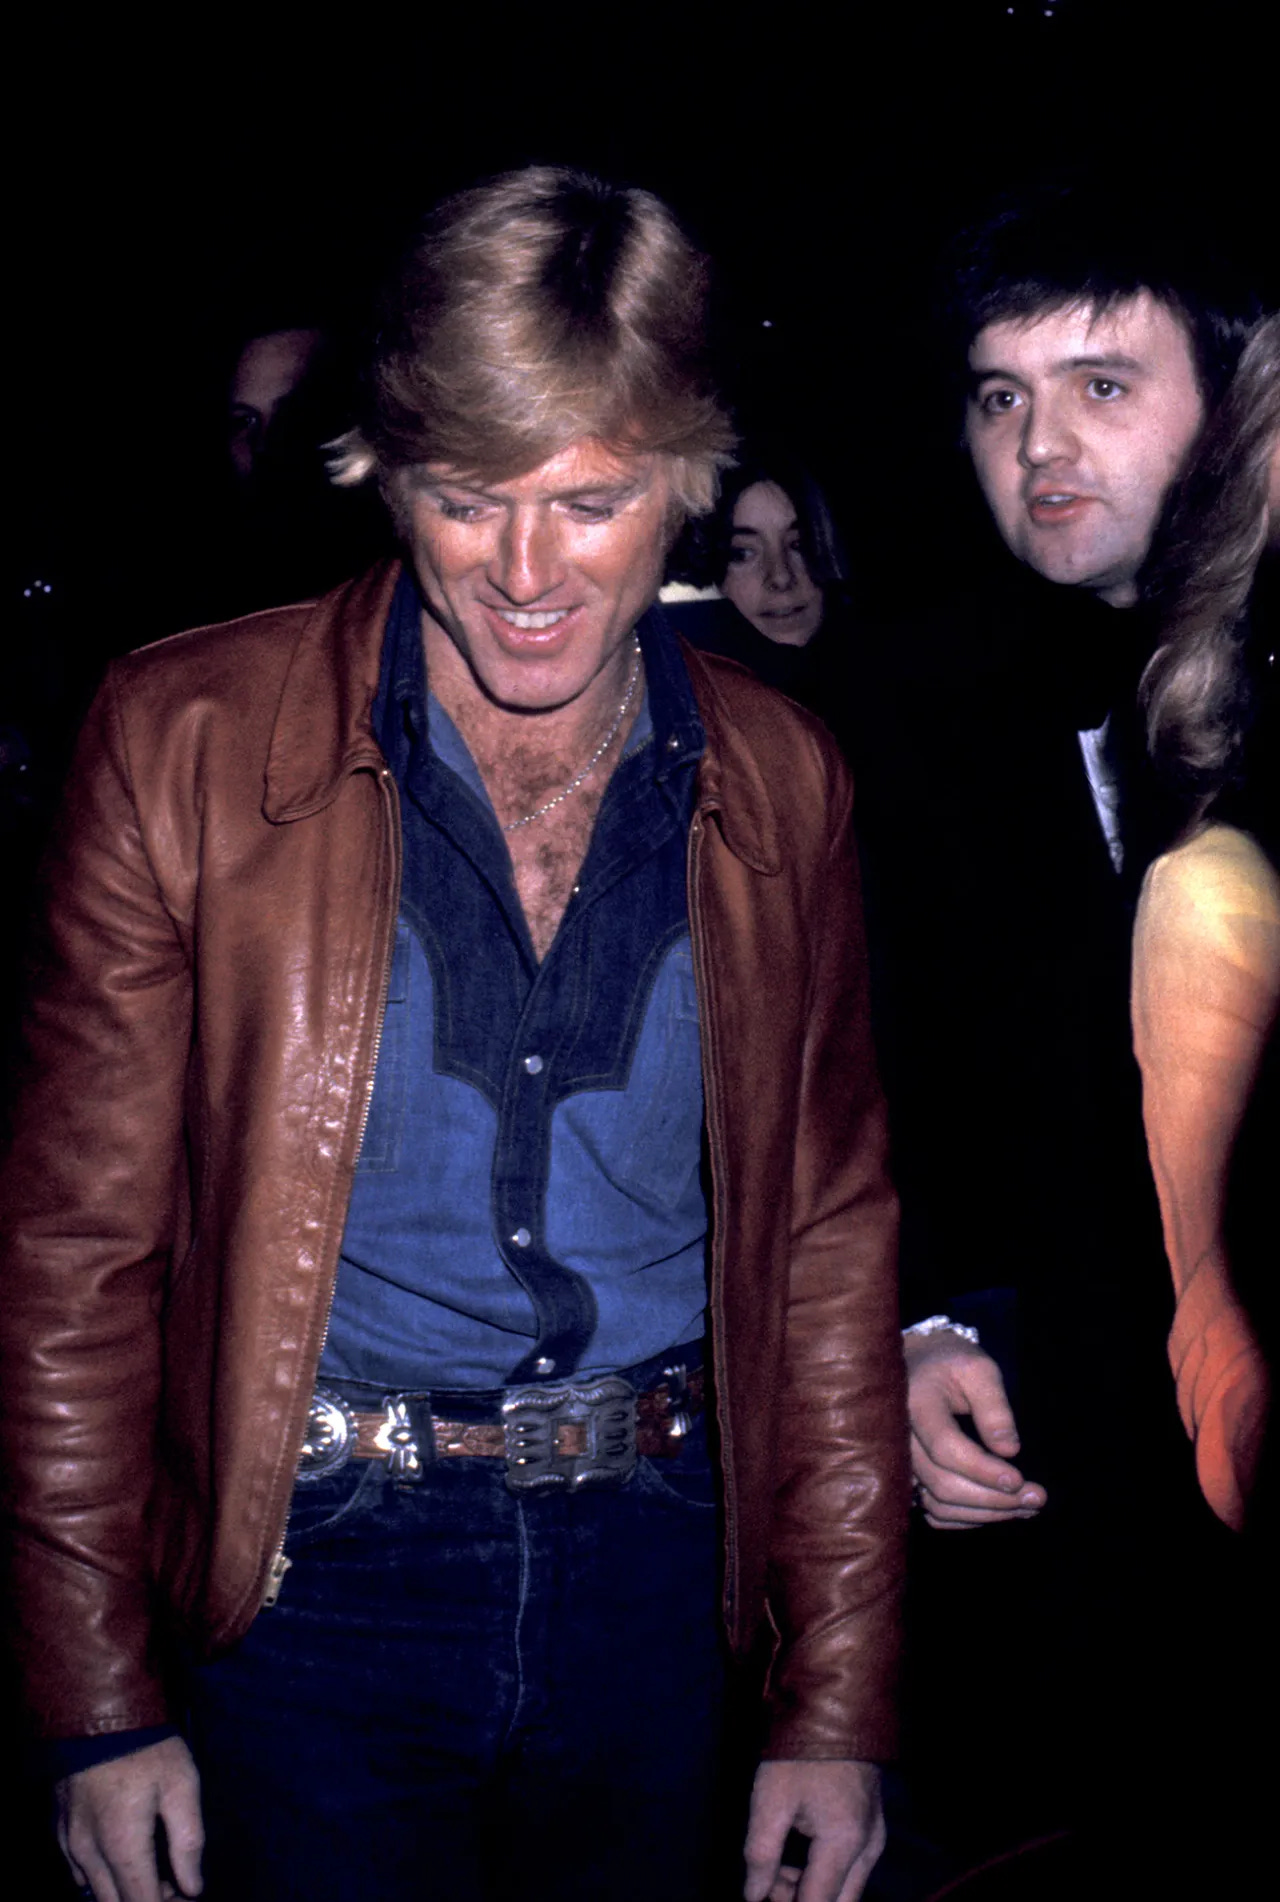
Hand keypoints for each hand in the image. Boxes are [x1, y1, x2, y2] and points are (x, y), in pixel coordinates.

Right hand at [57, 1736, 203, 1901]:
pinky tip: (126, 1858)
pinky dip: (105, 1877)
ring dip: (126, 1891)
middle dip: (147, 1901)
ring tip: (157, 1872)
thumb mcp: (182, 1785)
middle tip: (175, 1885)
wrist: (97, 1712)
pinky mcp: (60, 1832)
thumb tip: (193, 1887)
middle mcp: (89, 1853)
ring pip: (96, 1893)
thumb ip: (188, 1841)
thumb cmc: (147, 1747)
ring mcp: (69, 1844)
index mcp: (122, 1844)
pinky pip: (80, 1873)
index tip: (186, 1896)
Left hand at [743, 1759, 883, 1901]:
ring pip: (846, 1892)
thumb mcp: (770, 1799)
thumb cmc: (798, 1750)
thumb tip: (753, 1897)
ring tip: (775, 1866)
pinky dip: (823, 1874)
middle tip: (768, 1883)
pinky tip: (796, 1855)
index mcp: (844, 1843)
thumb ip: (760, 1854)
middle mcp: (869, 1849)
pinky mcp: (872, 1828)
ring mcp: (875, 1839)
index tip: (762, 1897)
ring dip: (811, 1891)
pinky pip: (851, 1871)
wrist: (834, 1707)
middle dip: (802, 1901)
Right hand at [905, 1333, 1045, 1527]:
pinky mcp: (910, 1477)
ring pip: (939, 1504)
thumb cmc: (952, 1363)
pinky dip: (968, 1518)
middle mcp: (901, 1440)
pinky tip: (999, 1510)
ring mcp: (902, 1462)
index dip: (983, 1470)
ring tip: (1026, 1508)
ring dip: (986, 1513)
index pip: (946, 1448)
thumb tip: (1009, 1451)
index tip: (1020, 1479)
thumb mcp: (978, 1369)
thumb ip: (994, 1406)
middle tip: (1037, 1499)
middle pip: (943, 1484)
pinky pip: (934, 1511)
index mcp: (916, 1405)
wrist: (921, 1364)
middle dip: (994, 1499)